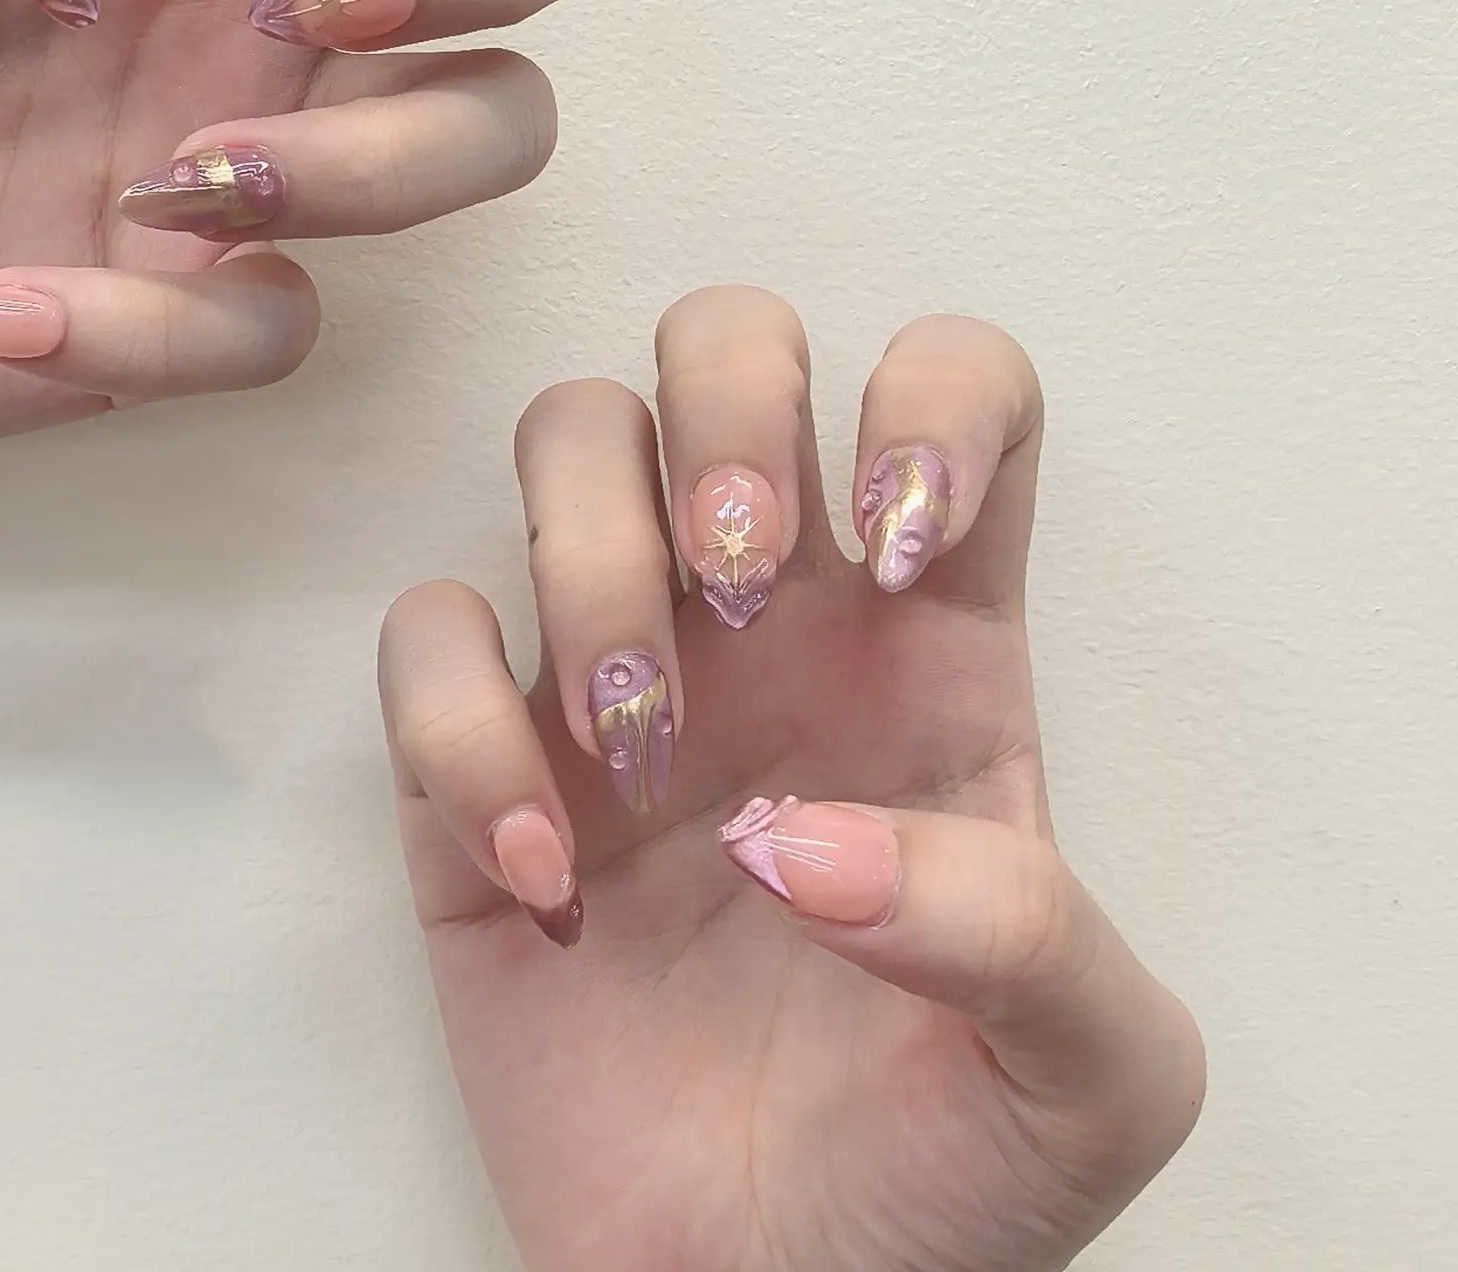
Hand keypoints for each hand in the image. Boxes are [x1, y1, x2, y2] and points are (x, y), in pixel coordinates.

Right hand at [379, 289, 1203, 1271]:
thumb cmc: (940, 1180)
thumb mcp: (1091, 1078)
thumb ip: (1029, 937)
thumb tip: (809, 835)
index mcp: (935, 639)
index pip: (950, 382)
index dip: (930, 395)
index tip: (898, 545)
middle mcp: (769, 616)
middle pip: (723, 337)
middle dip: (723, 405)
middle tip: (737, 572)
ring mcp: (617, 670)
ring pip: (567, 433)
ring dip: (590, 548)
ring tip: (642, 740)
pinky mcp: (477, 759)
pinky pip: (427, 631)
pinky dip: (463, 725)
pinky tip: (544, 866)